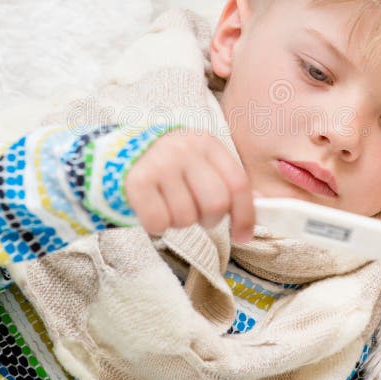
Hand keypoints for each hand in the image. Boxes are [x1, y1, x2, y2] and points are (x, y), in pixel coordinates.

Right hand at [124, 128, 254, 242]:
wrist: (117, 154)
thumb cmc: (169, 165)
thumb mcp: (200, 163)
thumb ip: (227, 181)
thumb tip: (263, 203)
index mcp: (207, 143)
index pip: (237, 184)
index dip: (245, 216)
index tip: (243, 236)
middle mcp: (185, 149)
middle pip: (216, 203)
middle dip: (210, 220)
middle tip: (196, 215)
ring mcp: (160, 163)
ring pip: (186, 217)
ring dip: (179, 222)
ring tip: (170, 206)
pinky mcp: (137, 181)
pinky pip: (158, 222)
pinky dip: (157, 226)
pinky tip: (153, 210)